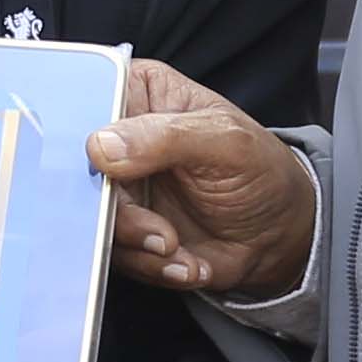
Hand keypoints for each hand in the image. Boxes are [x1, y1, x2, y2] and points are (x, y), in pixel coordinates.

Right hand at [89, 57, 314, 302]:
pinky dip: (152, 266)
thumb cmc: (261, 172)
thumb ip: (165, 137)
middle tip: (160, 234)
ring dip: (140, 246)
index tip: (105, 173)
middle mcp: (121, 140)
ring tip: (178, 249)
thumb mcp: (225, 142)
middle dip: (118, 214)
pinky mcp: (125, 230)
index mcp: (140, 95)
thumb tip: (101, 146)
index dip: (82, 138)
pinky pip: (116, 254)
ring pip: (93, 220)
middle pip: (81, 172)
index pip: (88, 103)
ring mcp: (120, 189)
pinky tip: (187, 262)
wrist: (280, 235)